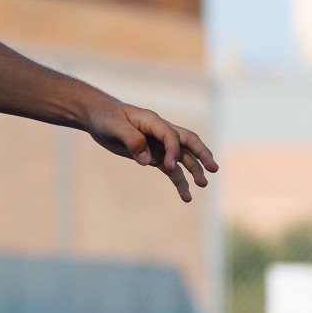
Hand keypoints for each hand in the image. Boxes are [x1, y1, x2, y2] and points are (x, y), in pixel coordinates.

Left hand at [82, 99, 217, 202]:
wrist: (97, 117)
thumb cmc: (105, 117)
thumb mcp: (114, 126)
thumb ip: (132, 141)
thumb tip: (148, 161)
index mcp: (153, 121)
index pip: (171, 136)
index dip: (173, 151)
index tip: (169, 167)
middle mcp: (160, 132)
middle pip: (188, 142)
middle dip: (202, 154)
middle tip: (214, 169)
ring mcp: (158, 144)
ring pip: (182, 158)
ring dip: (193, 170)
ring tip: (203, 185)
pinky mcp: (153, 155)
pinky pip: (170, 169)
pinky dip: (179, 181)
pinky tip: (186, 196)